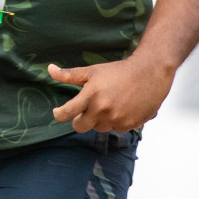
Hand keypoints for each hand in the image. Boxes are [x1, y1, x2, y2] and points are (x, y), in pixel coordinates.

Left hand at [47, 55, 174, 132]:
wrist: (149, 73)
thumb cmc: (118, 71)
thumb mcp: (92, 71)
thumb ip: (69, 75)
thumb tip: (49, 69)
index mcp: (91, 95)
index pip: (67, 113)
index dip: (59, 114)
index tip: (58, 112)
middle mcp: (103, 110)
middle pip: (80, 126)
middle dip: (80, 119)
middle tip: (85, 109)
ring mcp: (117, 119)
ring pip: (99, 128)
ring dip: (99, 120)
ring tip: (108, 104)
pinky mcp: (130, 125)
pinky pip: (115, 129)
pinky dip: (115, 121)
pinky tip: (121, 108)